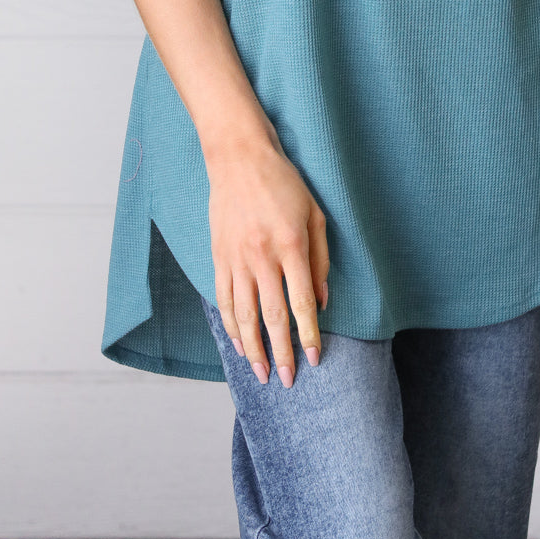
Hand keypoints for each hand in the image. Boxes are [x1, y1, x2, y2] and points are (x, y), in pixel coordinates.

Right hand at [207, 136, 329, 388]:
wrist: (239, 158)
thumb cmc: (284, 183)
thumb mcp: (315, 213)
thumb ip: (320, 259)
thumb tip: (321, 301)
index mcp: (290, 244)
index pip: (300, 302)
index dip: (308, 334)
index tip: (314, 359)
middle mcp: (261, 256)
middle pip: (271, 316)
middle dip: (280, 352)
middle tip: (287, 380)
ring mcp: (236, 258)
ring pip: (243, 314)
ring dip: (253, 348)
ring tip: (261, 373)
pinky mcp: (219, 256)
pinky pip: (223, 299)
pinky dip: (230, 326)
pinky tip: (239, 344)